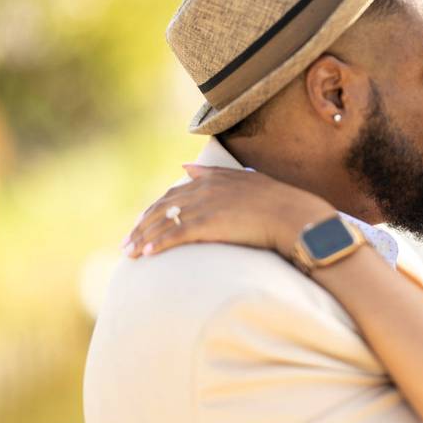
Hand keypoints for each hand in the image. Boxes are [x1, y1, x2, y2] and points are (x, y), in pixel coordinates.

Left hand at [121, 165, 335, 261]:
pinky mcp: (208, 224)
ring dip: (143, 238)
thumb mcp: (245, 179)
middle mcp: (204, 190)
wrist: (295, 216)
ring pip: (164, 222)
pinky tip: (146, 255)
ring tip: (130, 253)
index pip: (174, 195)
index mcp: (213, 179)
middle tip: (127, 244)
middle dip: (142, 226)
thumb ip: (214, 173)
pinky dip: (158, 244)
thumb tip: (185, 167)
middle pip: (163, 208)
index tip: (142, 224)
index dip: (155, 210)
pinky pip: (175, 235)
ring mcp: (205, 207)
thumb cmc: (278, 202)